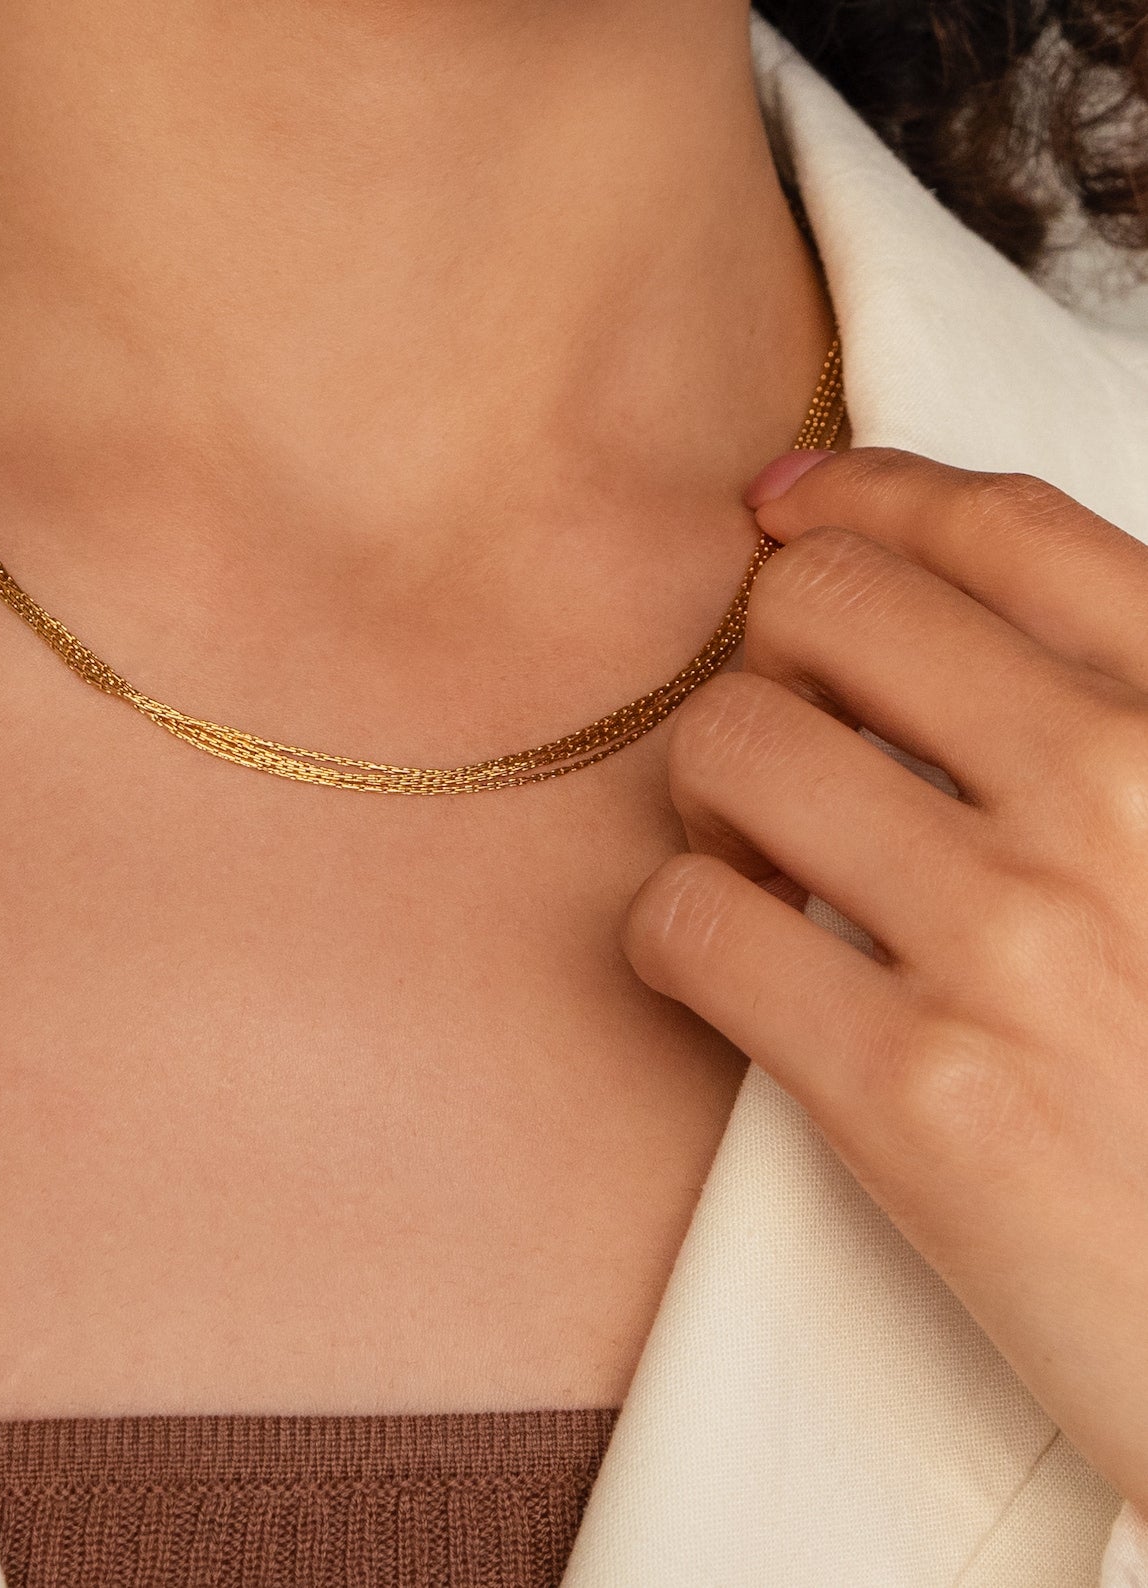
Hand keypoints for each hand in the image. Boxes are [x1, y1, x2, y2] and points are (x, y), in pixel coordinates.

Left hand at [621, 446, 1147, 1513]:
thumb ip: (1110, 731)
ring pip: (728, 746)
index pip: (1002, 531)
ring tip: (756, 865)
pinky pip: (685, 922)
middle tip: (784, 736)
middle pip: (825, 607)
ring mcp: (1015, 942)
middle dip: (765, 652)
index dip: (863, 494)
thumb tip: (923, 603)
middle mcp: (1121, 800)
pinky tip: (725, 966)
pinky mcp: (912, 1089)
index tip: (787, 508)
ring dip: (706, 797)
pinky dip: (670, 933)